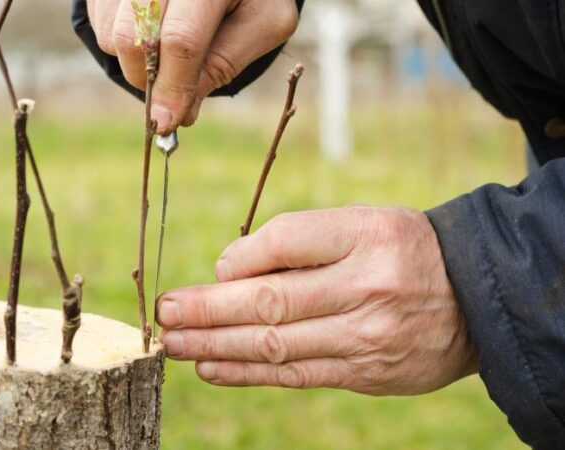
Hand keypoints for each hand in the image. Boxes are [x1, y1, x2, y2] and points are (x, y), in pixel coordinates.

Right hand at [86, 0, 298, 133]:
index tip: (166, 123)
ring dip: (136, 64)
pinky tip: (152, 33)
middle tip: (170, 94)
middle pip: (137, 39)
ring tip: (168, 55)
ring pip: (113, 35)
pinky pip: (101, 23)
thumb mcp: (261, 25)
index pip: (181, 40)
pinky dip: (122, 43)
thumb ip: (223, 65)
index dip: (172, 87)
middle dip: (151, 82)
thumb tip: (179, 113)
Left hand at [156, 207, 477, 394]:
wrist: (475, 297)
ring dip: (217, 346)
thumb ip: (298, 238)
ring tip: (174, 344)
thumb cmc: (403, 250)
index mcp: (367, 235)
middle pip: (272, 301)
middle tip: (165, 313)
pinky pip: (297, 374)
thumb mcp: (362, 223)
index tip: (213, 272)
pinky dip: (248, 373)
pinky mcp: (366, 373)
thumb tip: (229, 268)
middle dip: (210, 310)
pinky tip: (211, 368)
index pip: (288, 240)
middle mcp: (368, 287)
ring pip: (277, 344)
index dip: (242, 258)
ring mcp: (368, 336)